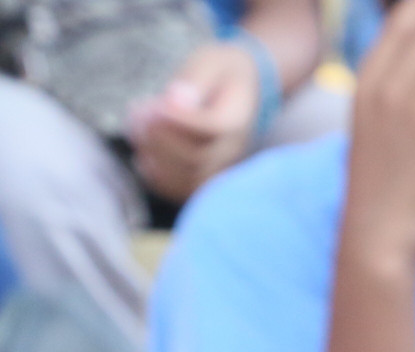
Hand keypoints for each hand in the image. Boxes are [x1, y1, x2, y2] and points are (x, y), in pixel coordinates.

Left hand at [128, 42, 261, 202]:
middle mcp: (233, 151)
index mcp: (238, 120)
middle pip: (195, 159)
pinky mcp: (203, 178)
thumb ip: (193, 79)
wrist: (240, 91)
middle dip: (158, 136)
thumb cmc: (220, 72)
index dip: (178, 119)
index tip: (153, 102)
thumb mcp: (209, 61)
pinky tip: (142, 147)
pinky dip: (152, 173)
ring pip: (184, 179)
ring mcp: (219, 169)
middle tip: (139, 109)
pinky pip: (176, 189)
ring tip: (138, 124)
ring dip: (152, 154)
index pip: (212, 129)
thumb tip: (175, 100)